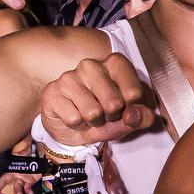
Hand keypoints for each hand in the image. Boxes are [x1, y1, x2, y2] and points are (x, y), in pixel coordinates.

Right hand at [39, 53, 160, 146]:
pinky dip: (76, 125)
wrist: (73, 130)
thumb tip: (135, 116)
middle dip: (111, 118)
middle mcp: (91, 65)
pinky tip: (73, 116)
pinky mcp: (52, 91)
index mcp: (115, 64)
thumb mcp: (127, 120)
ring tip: (88, 116)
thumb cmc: (104, 118)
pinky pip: (73, 119)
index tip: (123, 109)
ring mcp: (70, 76)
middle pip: (114, 103)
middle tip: (103, 115)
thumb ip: (140, 117)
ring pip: (93, 112)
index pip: (134, 92)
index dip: (131, 110)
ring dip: (93, 122)